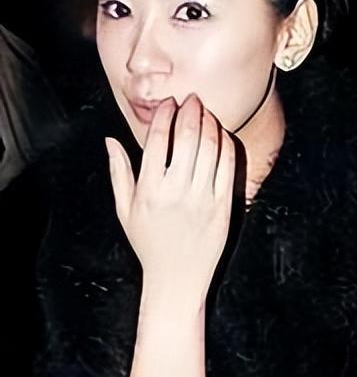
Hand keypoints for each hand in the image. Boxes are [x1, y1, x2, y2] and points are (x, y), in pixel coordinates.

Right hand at [106, 95, 235, 299]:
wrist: (178, 277)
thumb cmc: (149, 244)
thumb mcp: (124, 210)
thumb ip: (119, 172)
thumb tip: (110, 140)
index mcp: (149, 189)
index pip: (158, 139)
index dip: (165, 114)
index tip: (169, 103)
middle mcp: (177, 191)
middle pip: (188, 137)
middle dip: (191, 111)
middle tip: (191, 99)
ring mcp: (203, 198)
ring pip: (211, 147)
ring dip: (210, 124)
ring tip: (206, 113)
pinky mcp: (223, 206)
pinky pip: (227, 166)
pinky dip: (225, 144)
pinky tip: (220, 135)